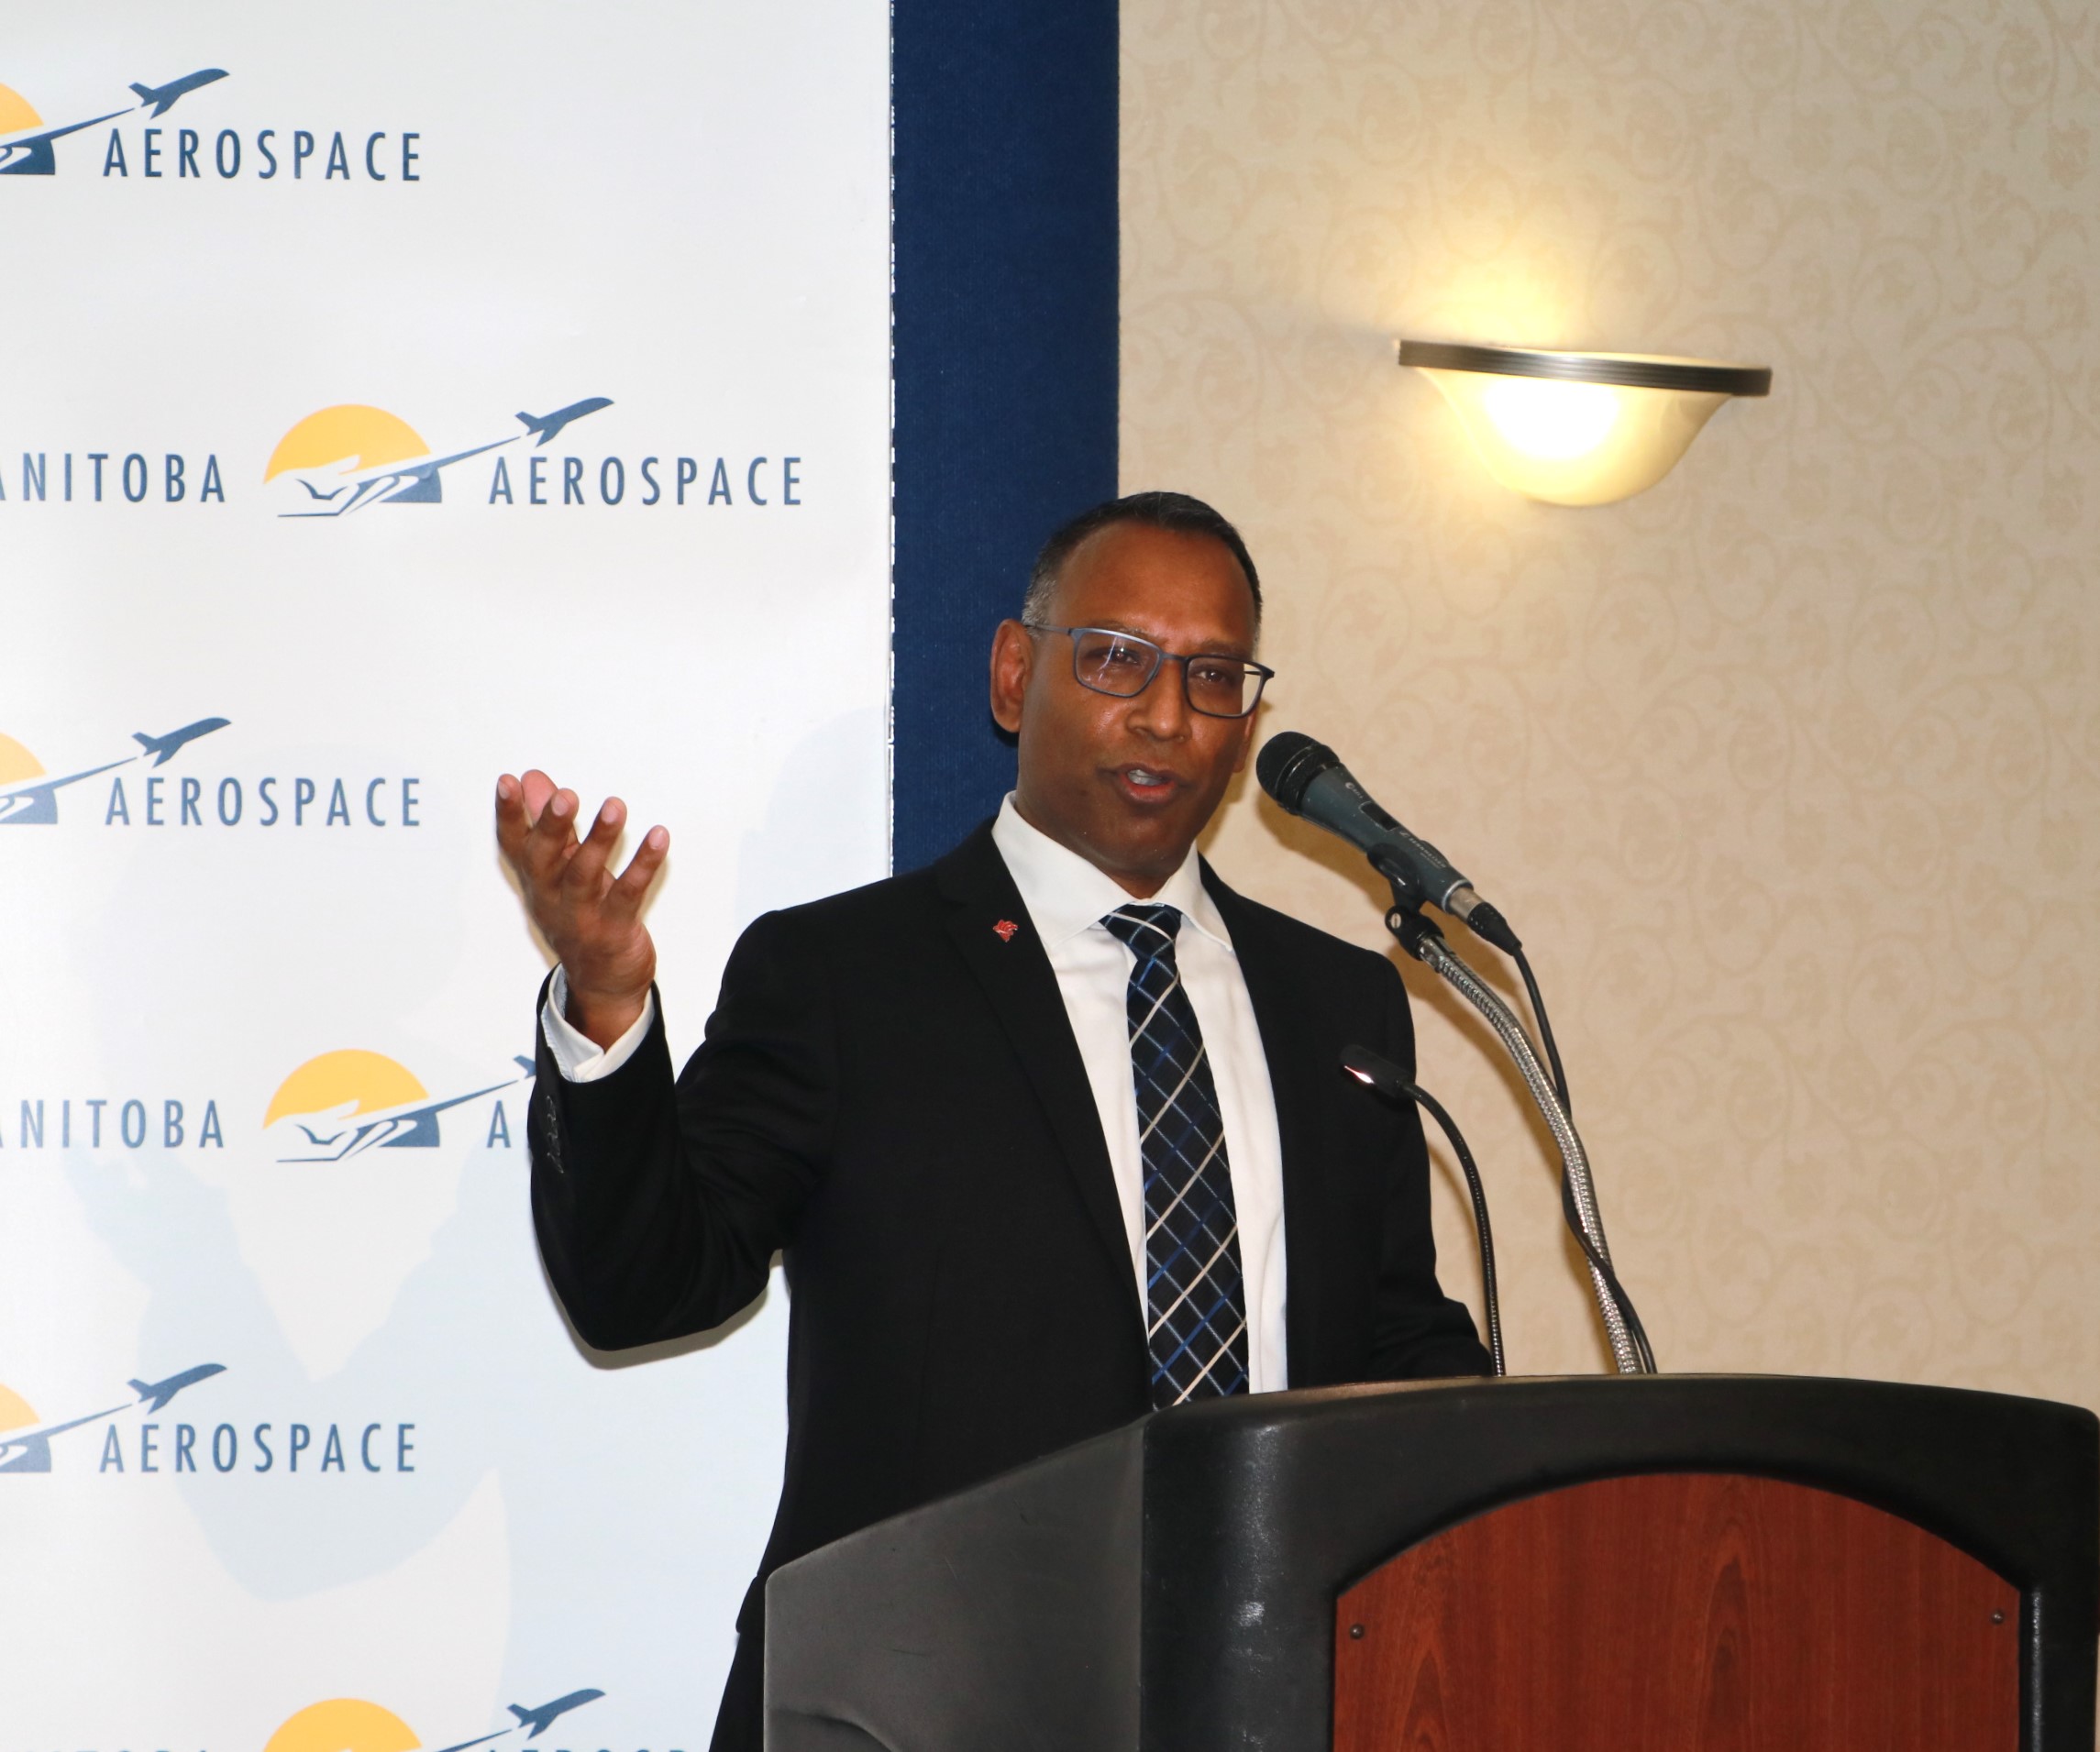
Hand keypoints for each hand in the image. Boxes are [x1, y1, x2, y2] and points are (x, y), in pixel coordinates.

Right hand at [496, 769, 668, 1047]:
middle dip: (552, 826)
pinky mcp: (614, 929)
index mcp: (537, 879)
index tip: (507, 782)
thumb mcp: (560, 869)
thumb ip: (553, 824)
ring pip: (585, 876)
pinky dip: (644, 865)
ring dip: (599, 840)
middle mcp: (552, 897)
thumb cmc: (581, 916)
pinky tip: (659, 837)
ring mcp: (581, 916)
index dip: (509, 815)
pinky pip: (629, 894)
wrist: (602, 982)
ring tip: (615, 807)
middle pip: (544, 860)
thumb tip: (534, 780)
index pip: (515, 844)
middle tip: (565, 795)